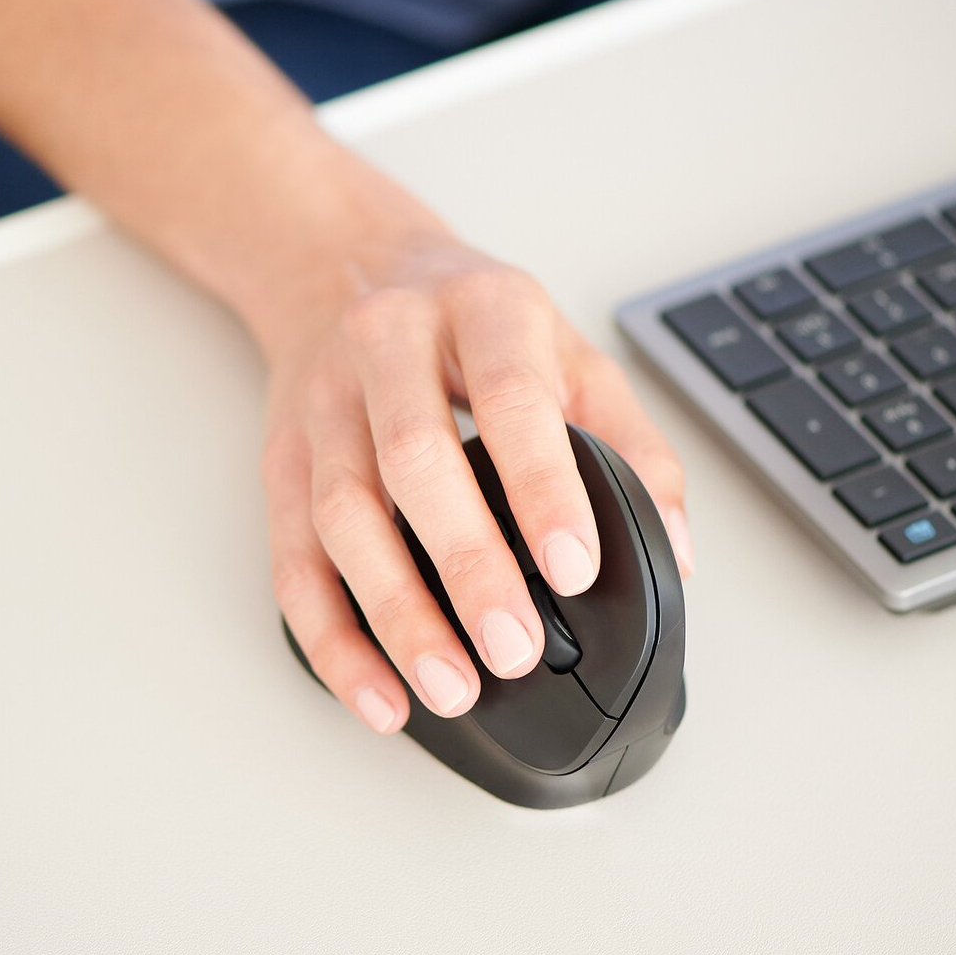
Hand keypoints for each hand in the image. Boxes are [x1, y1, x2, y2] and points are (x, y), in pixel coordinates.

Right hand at [260, 233, 693, 736]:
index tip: (573, 567)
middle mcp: (389, 343)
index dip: (542, 486)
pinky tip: (376, 690)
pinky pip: (293, 558)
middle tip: (513, 647)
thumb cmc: (471, 323)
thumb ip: (632, 445)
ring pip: (343, 515)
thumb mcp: (570, 351)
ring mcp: (324, 402)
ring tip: (450, 685)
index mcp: (481, 308)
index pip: (510, 397)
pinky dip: (332, 637)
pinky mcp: (281, 459)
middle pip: (415, 460)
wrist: (345, 264)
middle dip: (467, 563)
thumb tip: (674, 550)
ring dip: (395, 612)